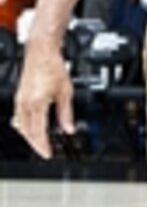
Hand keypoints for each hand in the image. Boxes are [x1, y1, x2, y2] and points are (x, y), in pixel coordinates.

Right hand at [13, 42, 75, 158]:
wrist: (41, 52)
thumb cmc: (53, 67)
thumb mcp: (66, 91)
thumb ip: (66, 112)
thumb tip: (69, 128)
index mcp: (37, 104)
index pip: (38, 132)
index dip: (43, 146)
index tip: (48, 154)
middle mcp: (25, 104)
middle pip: (27, 132)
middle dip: (35, 144)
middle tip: (44, 151)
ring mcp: (19, 100)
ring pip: (21, 126)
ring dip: (29, 136)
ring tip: (39, 142)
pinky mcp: (19, 97)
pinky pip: (19, 117)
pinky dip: (24, 126)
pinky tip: (30, 127)